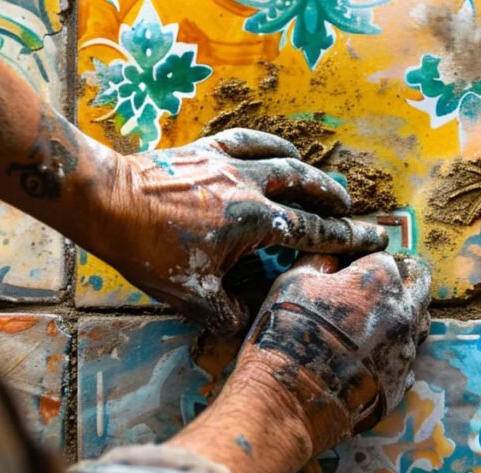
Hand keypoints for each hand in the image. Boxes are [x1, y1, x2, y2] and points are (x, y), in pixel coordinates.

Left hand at [81, 129, 388, 334]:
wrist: (106, 202)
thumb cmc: (146, 249)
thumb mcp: (190, 295)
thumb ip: (229, 314)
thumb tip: (253, 324)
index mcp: (252, 221)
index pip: (311, 230)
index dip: (345, 237)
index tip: (374, 238)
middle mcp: (249, 185)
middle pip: (306, 191)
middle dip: (335, 202)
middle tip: (355, 212)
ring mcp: (227, 163)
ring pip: (284, 163)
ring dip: (311, 175)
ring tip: (329, 185)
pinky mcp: (206, 149)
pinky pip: (250, 141)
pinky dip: (273, 146)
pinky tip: (283, 152)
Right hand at [235, 252, 430, 453]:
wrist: (289, 398)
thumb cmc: (287, 332)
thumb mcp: (293, 281)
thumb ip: (320, 260)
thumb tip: (331, 256)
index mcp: (380, 280)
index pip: (387, 256)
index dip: (366, 259)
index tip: (347, 268)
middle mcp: (403, 313)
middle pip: (420, 285)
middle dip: (400, 281)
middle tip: (369, 290)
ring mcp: (405, 351)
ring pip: (418, 324)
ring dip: (400, 317)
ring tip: (368, 325)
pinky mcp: (399, 384)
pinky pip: (406, 361)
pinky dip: (390, 354)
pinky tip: (365, 358)